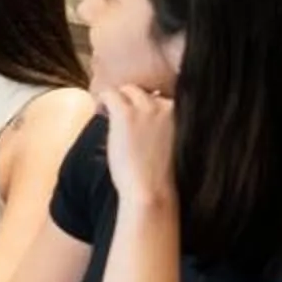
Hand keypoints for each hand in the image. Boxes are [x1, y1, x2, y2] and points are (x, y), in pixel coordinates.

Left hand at [96, 82, 175, 211]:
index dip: (147, 106)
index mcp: (182, 112)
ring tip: (107, 112)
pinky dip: (103, 99)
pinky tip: (99, 109)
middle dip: (133, 102)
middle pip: (146, 93)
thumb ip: (165, 127)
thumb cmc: (161, 177)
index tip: (137, 117)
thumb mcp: (173, 145)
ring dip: (118, 100)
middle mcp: (167, 105)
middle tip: (120, 116)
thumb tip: (144, 118)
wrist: (150, 191)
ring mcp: (147, 108)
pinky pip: (110, 93)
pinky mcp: (126, 114)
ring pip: (128, 90)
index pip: (162, 97)